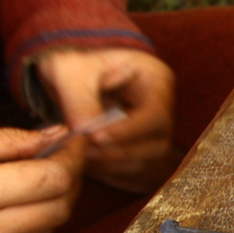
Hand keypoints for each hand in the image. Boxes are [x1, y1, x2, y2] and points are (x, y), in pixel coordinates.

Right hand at [0, 127, 84, 232]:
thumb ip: (5, 141)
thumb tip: (55, 136)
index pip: (54, 179)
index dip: (73, 156)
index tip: (75, 140)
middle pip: (60, 207)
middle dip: (73, 178)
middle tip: (68, 155)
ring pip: (49, 227)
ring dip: (61, 199)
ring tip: (51, 172)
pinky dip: (40, 217)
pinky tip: (28, 197)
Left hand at [35, 47, 181, 192]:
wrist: (74, 68)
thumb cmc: (75, 60)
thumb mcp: (70, 70)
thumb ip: (78, 100)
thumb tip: (84, 134)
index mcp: (156, 80)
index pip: (156, 115)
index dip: (128, 131)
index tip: (94, 137)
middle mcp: (164, 108)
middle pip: (156, 143)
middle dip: (117, 152)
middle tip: (82, 151)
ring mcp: (155, 130)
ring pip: (147, 161)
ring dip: (113, 164)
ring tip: (80, 157)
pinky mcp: (142, 147)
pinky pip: (135, 170)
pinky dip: (112, 172)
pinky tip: (88, 164)